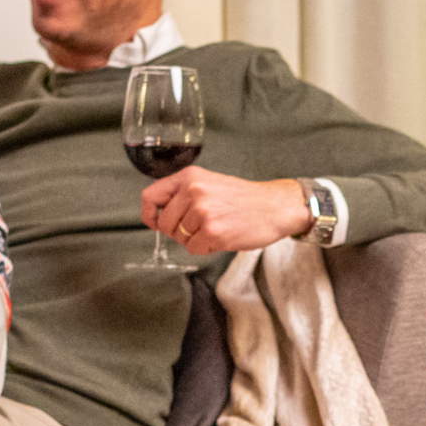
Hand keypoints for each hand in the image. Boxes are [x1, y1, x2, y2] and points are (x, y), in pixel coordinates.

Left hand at [139, 168, 312, 255]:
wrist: (276, 207)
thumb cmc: (245, 199)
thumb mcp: (210, 183)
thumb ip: (184, 194)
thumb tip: (158, 216)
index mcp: (189, 177)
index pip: (150, 196)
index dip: (149, 214)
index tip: (156, 222)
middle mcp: (193, 191)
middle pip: (165, 224)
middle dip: (178, 232)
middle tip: (199, 227)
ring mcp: (202, 212)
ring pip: (180, 238)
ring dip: (195, 240)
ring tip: (216, 228)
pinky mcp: (212, 231)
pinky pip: (194, 249)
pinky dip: (206, 248)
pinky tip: (223, 236)